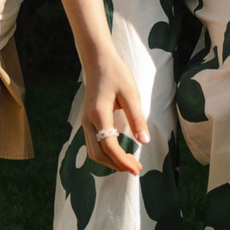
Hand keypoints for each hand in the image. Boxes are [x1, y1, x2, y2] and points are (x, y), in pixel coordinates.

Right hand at [78, 50, 149, 174]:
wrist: (98, 62)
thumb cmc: (116, 74)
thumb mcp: (131, 94)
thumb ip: (137, 118)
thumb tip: (144, 142)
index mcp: (99, 114)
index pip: (109, 146)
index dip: (123, 160)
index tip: (137, 168)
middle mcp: (88, 121)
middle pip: (98, 154)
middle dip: (117, 165)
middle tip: (136, 168)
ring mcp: (85, 122)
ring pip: (93, 151)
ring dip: (110, 162)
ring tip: (129, 163)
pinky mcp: (87, 122)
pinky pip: (93, 144)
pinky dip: (105, 154)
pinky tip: (119, 153)